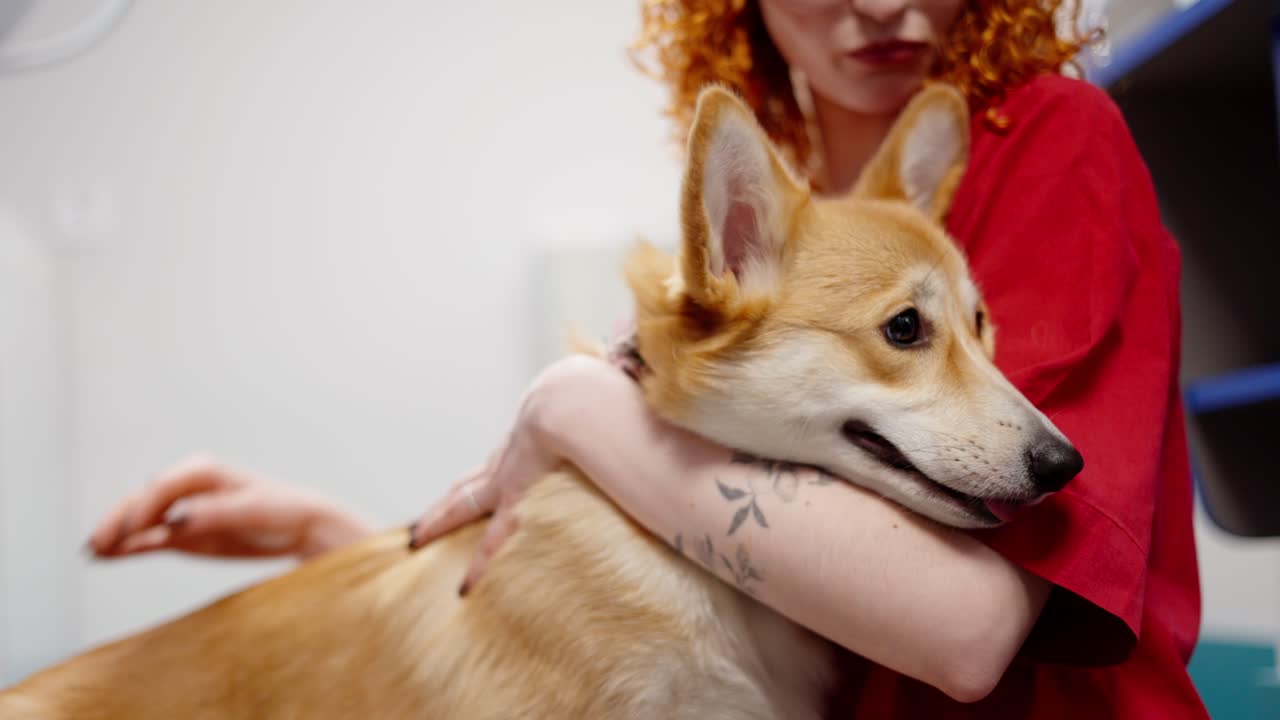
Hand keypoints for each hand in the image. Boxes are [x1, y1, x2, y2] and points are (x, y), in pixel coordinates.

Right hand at [87, 455, 372, 559]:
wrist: (299, 527)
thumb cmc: (281, 509)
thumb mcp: (252, 510)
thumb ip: (214, 513)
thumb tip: (177, 520)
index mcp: (203, 471)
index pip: (163, 486)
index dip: (145, 507)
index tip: (136, 530)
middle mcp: (187, 487)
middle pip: (143, 501)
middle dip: (120, 520)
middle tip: (98, 544)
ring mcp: (182, 512)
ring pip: (141, 522)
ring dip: (117, 535)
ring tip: (93, 552)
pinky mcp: (184, 535)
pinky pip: (150, 540)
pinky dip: (129, 548)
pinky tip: (108, 556)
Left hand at [408, 357, 592, 594]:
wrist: (571, 400)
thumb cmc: (590, 392)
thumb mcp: (595, 396)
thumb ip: (609, 402)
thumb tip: (632, 397)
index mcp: (530, 432)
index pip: (502, 457)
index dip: (490, 470)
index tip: (479, 480)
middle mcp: (510, 455)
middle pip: (470, 481)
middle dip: (449, 499)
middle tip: (425, 518)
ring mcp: (504, 478)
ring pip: (462, 503)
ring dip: (439, 520)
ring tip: (417, 538)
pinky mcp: (512, 500)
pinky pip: (491, 540)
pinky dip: (479, 565)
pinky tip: (464, 588)